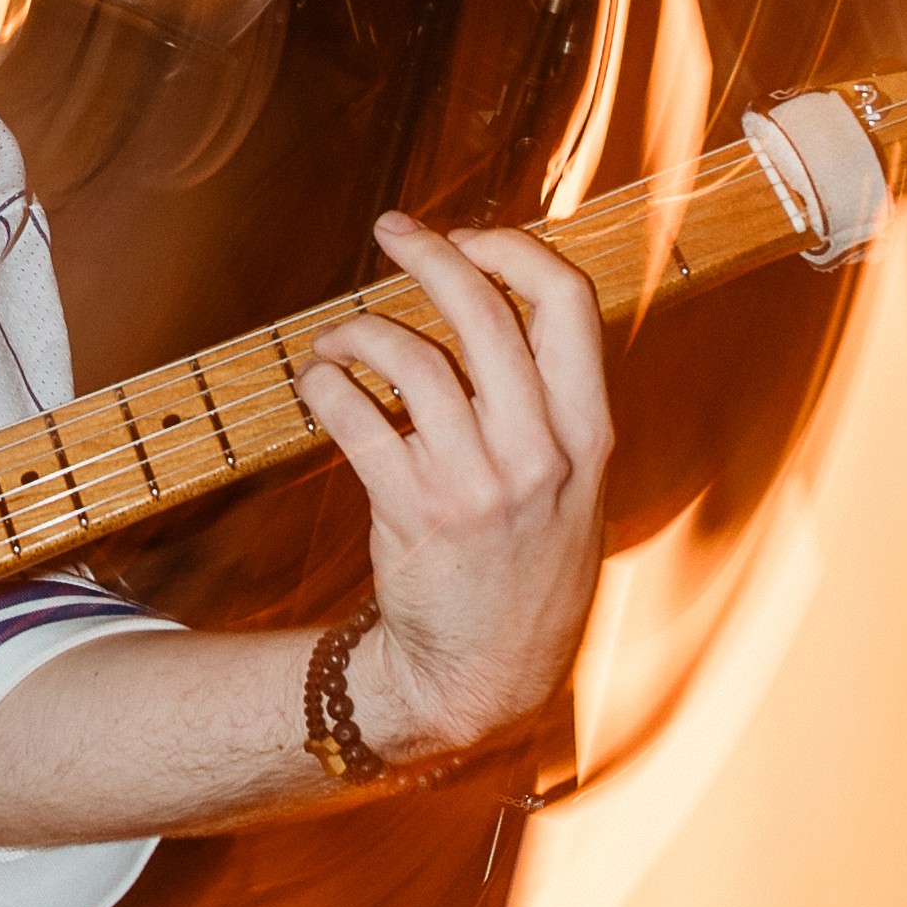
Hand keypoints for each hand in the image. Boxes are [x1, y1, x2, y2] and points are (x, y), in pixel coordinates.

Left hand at [297, 213, 609, 770]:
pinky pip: (357, 418)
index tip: (472, 235)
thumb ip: (554, 407)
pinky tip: (319, 382)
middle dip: (432, 253)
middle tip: (391, 230)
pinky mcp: (413, 514)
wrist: (485, 676)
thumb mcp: (578, 490)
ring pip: (411, 358)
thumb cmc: (525, 568)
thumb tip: (500, 304)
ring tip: (338, 337)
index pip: (569, 303)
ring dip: (360, 328)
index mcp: (587, 435)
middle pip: (484, 312)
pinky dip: (326, 383)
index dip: (515, 249)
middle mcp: (540, 453)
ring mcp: (477, 484)